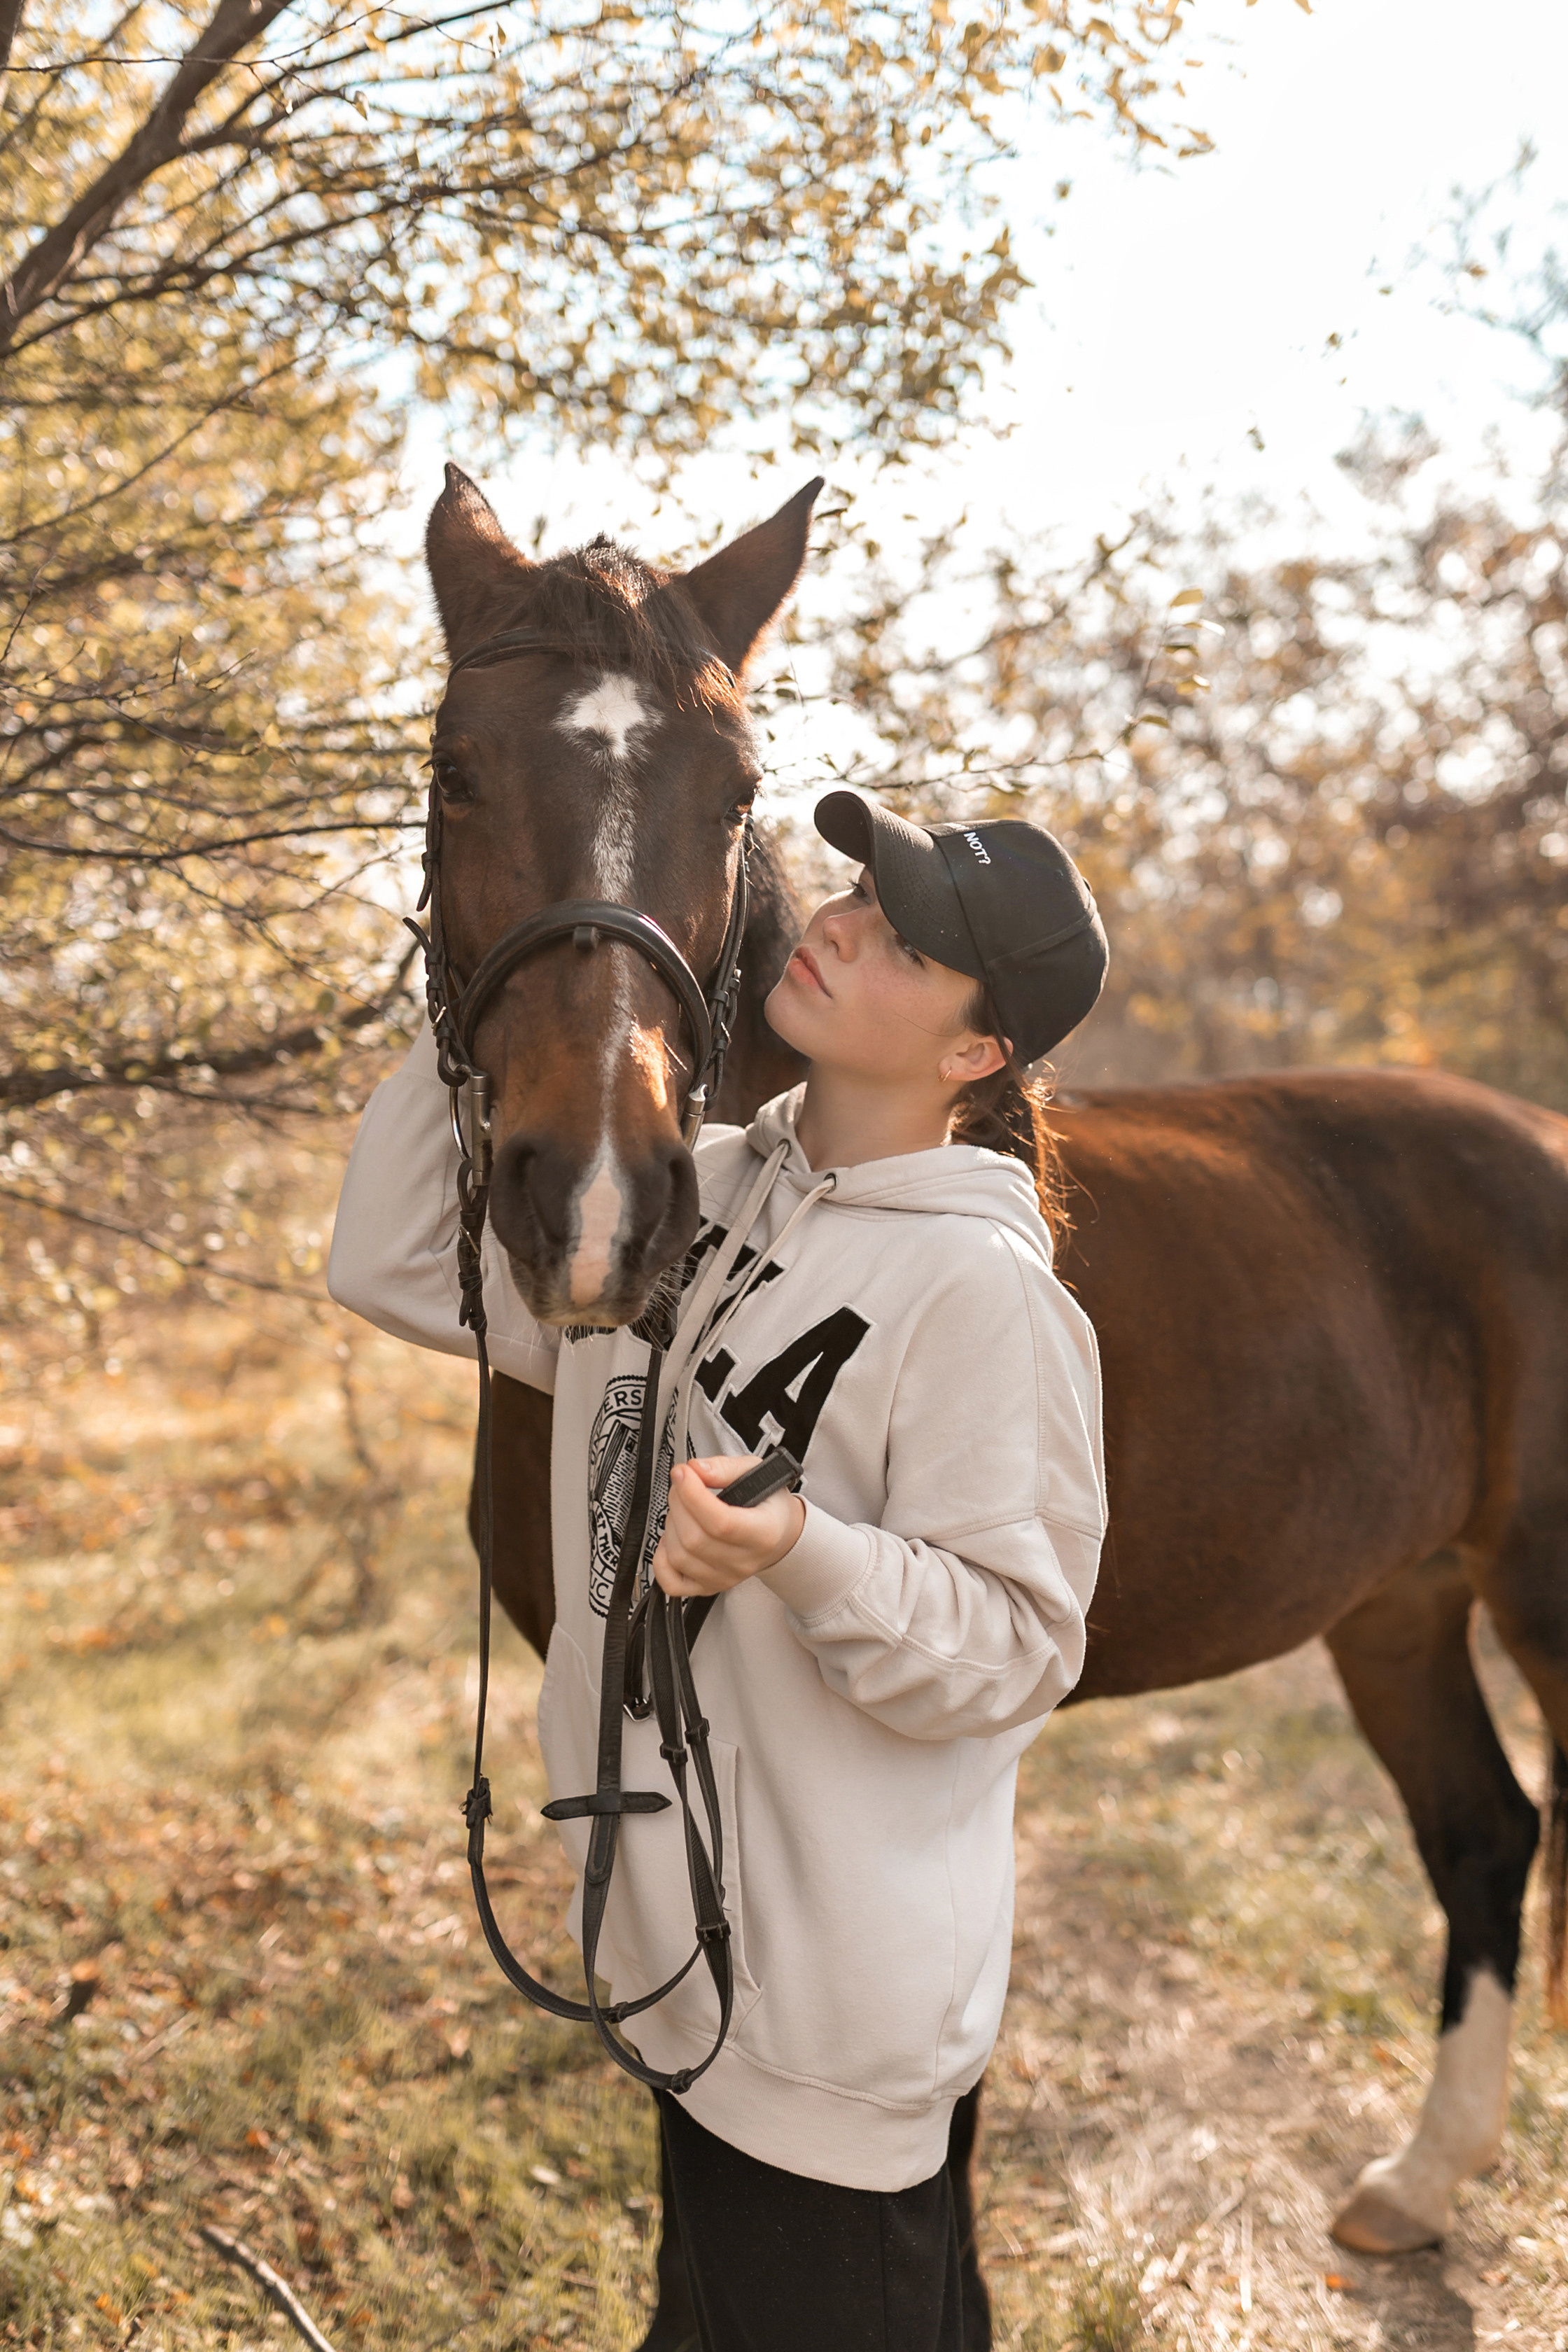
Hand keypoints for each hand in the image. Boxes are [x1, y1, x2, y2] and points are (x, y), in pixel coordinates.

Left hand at [651, 1455, 806, 1598]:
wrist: (778, 1535)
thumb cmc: (768, 1505)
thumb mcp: (756, 1472)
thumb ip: (725, 1468)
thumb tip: (696, 1470)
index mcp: (763, 1533)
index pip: (721, 1523)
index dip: (693, 1496)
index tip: (683, 1473)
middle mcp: (744, 1562)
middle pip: (694, 1539)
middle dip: (678, 1502)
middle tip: (683, 1483)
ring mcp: (723, 1577)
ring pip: (679, 1557)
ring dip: (670, 1524)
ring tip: (681, 1507)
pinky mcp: (706, 1586)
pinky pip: (671, 1583)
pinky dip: (661, 1559)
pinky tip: (673, 1538)